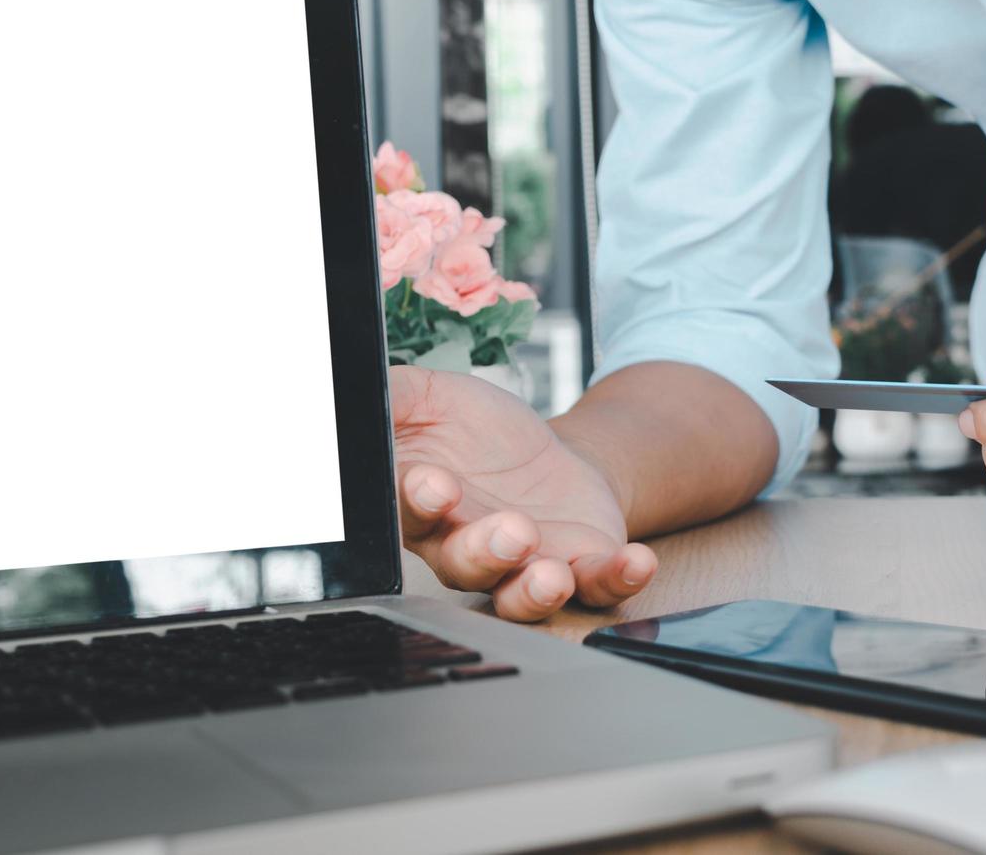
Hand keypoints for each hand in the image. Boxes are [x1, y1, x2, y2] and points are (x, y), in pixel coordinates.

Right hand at [389, 366, 657, 620]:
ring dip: (535, 591)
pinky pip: (596, 588)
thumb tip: (349, 388)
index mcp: (422, 509)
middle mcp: (466, 548)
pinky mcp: (578, 569)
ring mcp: (523, 566)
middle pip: (464, 566)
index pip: (409, 515)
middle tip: (511, 528)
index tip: (432, 483)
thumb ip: (392, 397)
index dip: (419, 504)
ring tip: (552, 574)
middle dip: (484, 550)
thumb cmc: (476, 432)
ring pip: (518, 596)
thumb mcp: (431, 398)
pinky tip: (636, 561)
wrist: (549, 456)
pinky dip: (617, 580)